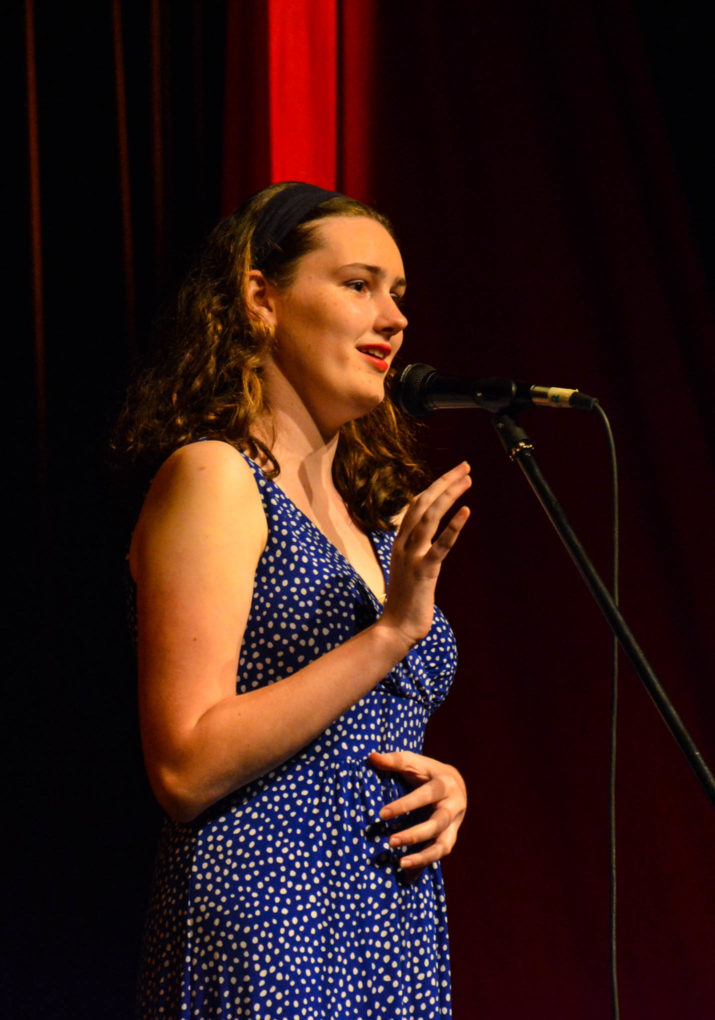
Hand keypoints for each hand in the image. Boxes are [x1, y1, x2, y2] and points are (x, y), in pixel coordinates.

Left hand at [368, 749, 466, 870]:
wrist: (455, 783)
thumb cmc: (427, 772)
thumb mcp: (414, 762)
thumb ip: (394, 761)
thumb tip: (372, 757)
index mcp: (444, 784)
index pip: (424, 796)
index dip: (404, 805)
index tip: (382, 814)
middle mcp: (453, 806)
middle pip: (437, 824)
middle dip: (414, 835)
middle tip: (390, 842)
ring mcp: (455, 824)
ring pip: (443, 845)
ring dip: (423, 856)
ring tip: (400, 863)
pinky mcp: (451, 837)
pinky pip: (440, 854)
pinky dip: (425, 864)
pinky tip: (407, 872)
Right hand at [380, 462, 470, 648]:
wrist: (395, 628)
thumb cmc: (406, 600)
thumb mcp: (409, 567)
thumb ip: (417, 549)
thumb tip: (429, 537)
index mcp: (400, 541)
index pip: (417, 505)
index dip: (436, 486)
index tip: (454, 474)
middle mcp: (404, 543)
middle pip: (423, 503)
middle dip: (445, 482)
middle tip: (465, 466)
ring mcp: (412, 556)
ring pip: (430, 517)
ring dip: (449, 495)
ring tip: (468, 480)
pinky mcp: (424, 572)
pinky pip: (440, 545)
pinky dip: (454, 527)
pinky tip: (466, 512)